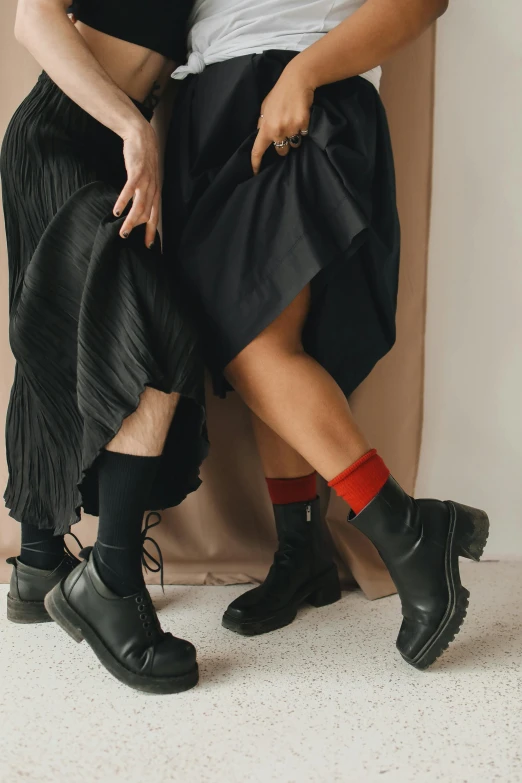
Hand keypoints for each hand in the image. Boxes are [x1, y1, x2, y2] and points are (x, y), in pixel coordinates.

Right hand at [113, 122, 160, 247]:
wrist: (141, 135)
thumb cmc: (142, 159)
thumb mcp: (145, 178)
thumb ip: (143, 193)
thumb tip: (136, 209)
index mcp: (156, 191)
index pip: (156, 215)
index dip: (153, 231)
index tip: (150, 246)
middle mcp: (153, 188)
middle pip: (149, 214)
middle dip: (143, 231)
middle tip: (136, 244)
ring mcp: (146, 181)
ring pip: (140, 205)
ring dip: (132, 221)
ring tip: (124, 233)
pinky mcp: (136, 172)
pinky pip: (130, 190)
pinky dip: (124, 201)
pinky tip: (117, 212)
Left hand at [251, 68, 314, 174]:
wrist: (297, 80)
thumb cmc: (280, 93)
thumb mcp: (265, 107)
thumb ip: (262, 123)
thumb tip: (260, 135)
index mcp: (265, 127)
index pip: (258, 149)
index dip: (255, 163)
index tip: (255, 172)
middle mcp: (277, 130)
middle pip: (282, 150)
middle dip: (284, 144)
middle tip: (286, 129)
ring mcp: (290, 128)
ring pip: (294, 144)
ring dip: (294, 136)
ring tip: (294, 120)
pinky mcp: (303, 125)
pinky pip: (304, 135)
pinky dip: (303, 128)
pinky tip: (301, 116)